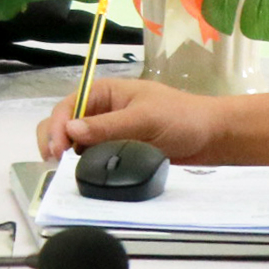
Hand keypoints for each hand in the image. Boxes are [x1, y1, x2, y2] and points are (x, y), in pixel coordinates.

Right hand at [37, 77, 225, 163]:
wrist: (214, 137)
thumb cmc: (182, 118)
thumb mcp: (144, 119)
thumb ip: (108, 126)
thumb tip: (71, 131)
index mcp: (103, 93)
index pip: (68, 107)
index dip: (58, 127)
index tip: (58, 151)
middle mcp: (100, 110)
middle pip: (64, 122)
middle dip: (54, 140)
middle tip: (55, 163)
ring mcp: (108, 131)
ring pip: (74, 141)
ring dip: (65, 153)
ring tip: (64, 171)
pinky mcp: (118, 149)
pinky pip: (92, 155)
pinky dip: (82, 163)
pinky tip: (81, 174)